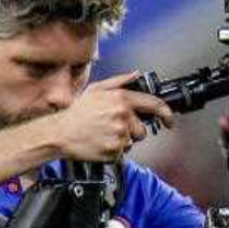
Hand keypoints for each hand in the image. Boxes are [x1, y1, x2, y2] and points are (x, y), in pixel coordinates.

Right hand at [49, 73, 174, 160]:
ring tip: (104, 135)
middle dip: (133, 131)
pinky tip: (101, 143)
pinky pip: (123, 153)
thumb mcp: (96, 90)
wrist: (59, 133)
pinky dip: (114, 151)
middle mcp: (122, 115)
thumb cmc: (76, 112)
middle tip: (113, 128)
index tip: (169, 121)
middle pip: (143, 130)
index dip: (166, 114)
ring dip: (122, 141)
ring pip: (132, 142)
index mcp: (121, 99)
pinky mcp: (114, 150)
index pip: (154, 105)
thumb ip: (119, 81)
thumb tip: (137, 74)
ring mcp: (119, 134)